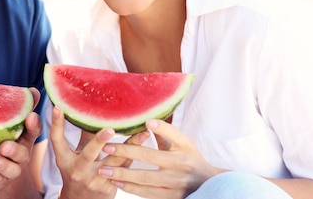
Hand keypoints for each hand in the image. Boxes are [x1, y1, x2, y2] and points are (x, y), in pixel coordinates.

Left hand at [0, 88, 43, 198]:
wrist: (0, 173)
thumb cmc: (6, 141)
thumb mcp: (14, 126)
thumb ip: (22, 108)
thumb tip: (34, 90)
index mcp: (26, 139)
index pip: (34, 131)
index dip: (33, 124)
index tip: (30, 116)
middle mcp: (22, 154)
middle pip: (22, 153)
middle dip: (14, 150)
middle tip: (4, 146)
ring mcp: (12, 169)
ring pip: (10, 169)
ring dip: (1, 163)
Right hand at [51, 106, 149, 198]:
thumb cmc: (78, 170)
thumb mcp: (74, 155)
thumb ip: (83, 136)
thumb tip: (90, 108)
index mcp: (65, 160)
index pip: (57, 140)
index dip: (56, 124)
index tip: (58, 108)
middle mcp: (78, 170)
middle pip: (88, 154)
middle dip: (99, 142)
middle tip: (109, 130)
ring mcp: (94, 180)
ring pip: (114, 162)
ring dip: (130, 146)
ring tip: (142, 132)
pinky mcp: (109, 187)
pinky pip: (124, 168)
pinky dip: (134, 155)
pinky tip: (144, 142)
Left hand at [98, 119, 221, 198]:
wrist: (208, 184)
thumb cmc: (192, 158)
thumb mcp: (184, 143)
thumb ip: (166, 132)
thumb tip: (148, 121)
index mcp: (179, 157)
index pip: (152, 150)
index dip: (134, 145)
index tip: (115, 137)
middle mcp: (177, 174)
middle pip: (146, 166)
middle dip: (124, 158)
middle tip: (105, 149)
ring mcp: (173, 189)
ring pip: (144, 183)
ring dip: (123, 177)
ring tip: (104, 171)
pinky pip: (147, 195)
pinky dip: (131, 189)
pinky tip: (117, 182)